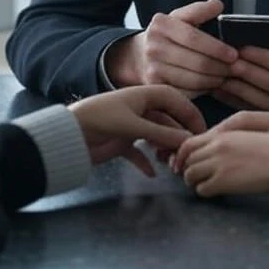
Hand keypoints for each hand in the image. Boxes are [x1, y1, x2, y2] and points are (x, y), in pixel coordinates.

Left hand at [71, 84, 205, 176]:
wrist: (68, 135)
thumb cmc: (100, 120)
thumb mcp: (133, 126)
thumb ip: (162, 134)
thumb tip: (188, 141)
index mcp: (143, 95)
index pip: (175, 100)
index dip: (190, 113)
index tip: (201, 130)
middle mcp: (139, 109)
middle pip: (167, 120)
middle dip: (178, 136)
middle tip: (187, 153)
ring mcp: (131, 126)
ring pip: (156, 136)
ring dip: (164, 149)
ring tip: (170, 164)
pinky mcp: (121, 142)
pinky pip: (139, 152)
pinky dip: (146, 162)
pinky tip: (152, 173)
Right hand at [104, 0, 237, 97]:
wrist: (139, 56)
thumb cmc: (168, 35)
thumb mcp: (180, 17)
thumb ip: (199, 10)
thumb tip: (218, 5)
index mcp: (162, 24)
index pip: (194, 37)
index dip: (217, 48)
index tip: (234, 53)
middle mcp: (154, 47)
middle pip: (197, 62)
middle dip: (221, 66)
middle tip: (236, 67)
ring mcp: (153, 68)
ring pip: (194, 79)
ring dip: (216, 79)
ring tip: (227, 74)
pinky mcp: (156, 86)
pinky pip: (188, 91)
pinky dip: (204, 89)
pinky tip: (212, 82)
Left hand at [177, 130, 268, 196]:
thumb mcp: (247, 136)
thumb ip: (229, 141)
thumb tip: (217, 151)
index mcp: (222, 135)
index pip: (188, 143)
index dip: (182, 155)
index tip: (182, 163)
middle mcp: (215, 147)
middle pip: (187, 160)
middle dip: (187, 169)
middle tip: (194, 177)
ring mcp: (217, 164)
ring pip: (190, 175)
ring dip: (194, 182)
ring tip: (203, 185)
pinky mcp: (223, 182)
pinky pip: (202, 189)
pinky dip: (204, 192)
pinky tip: (214, 192)